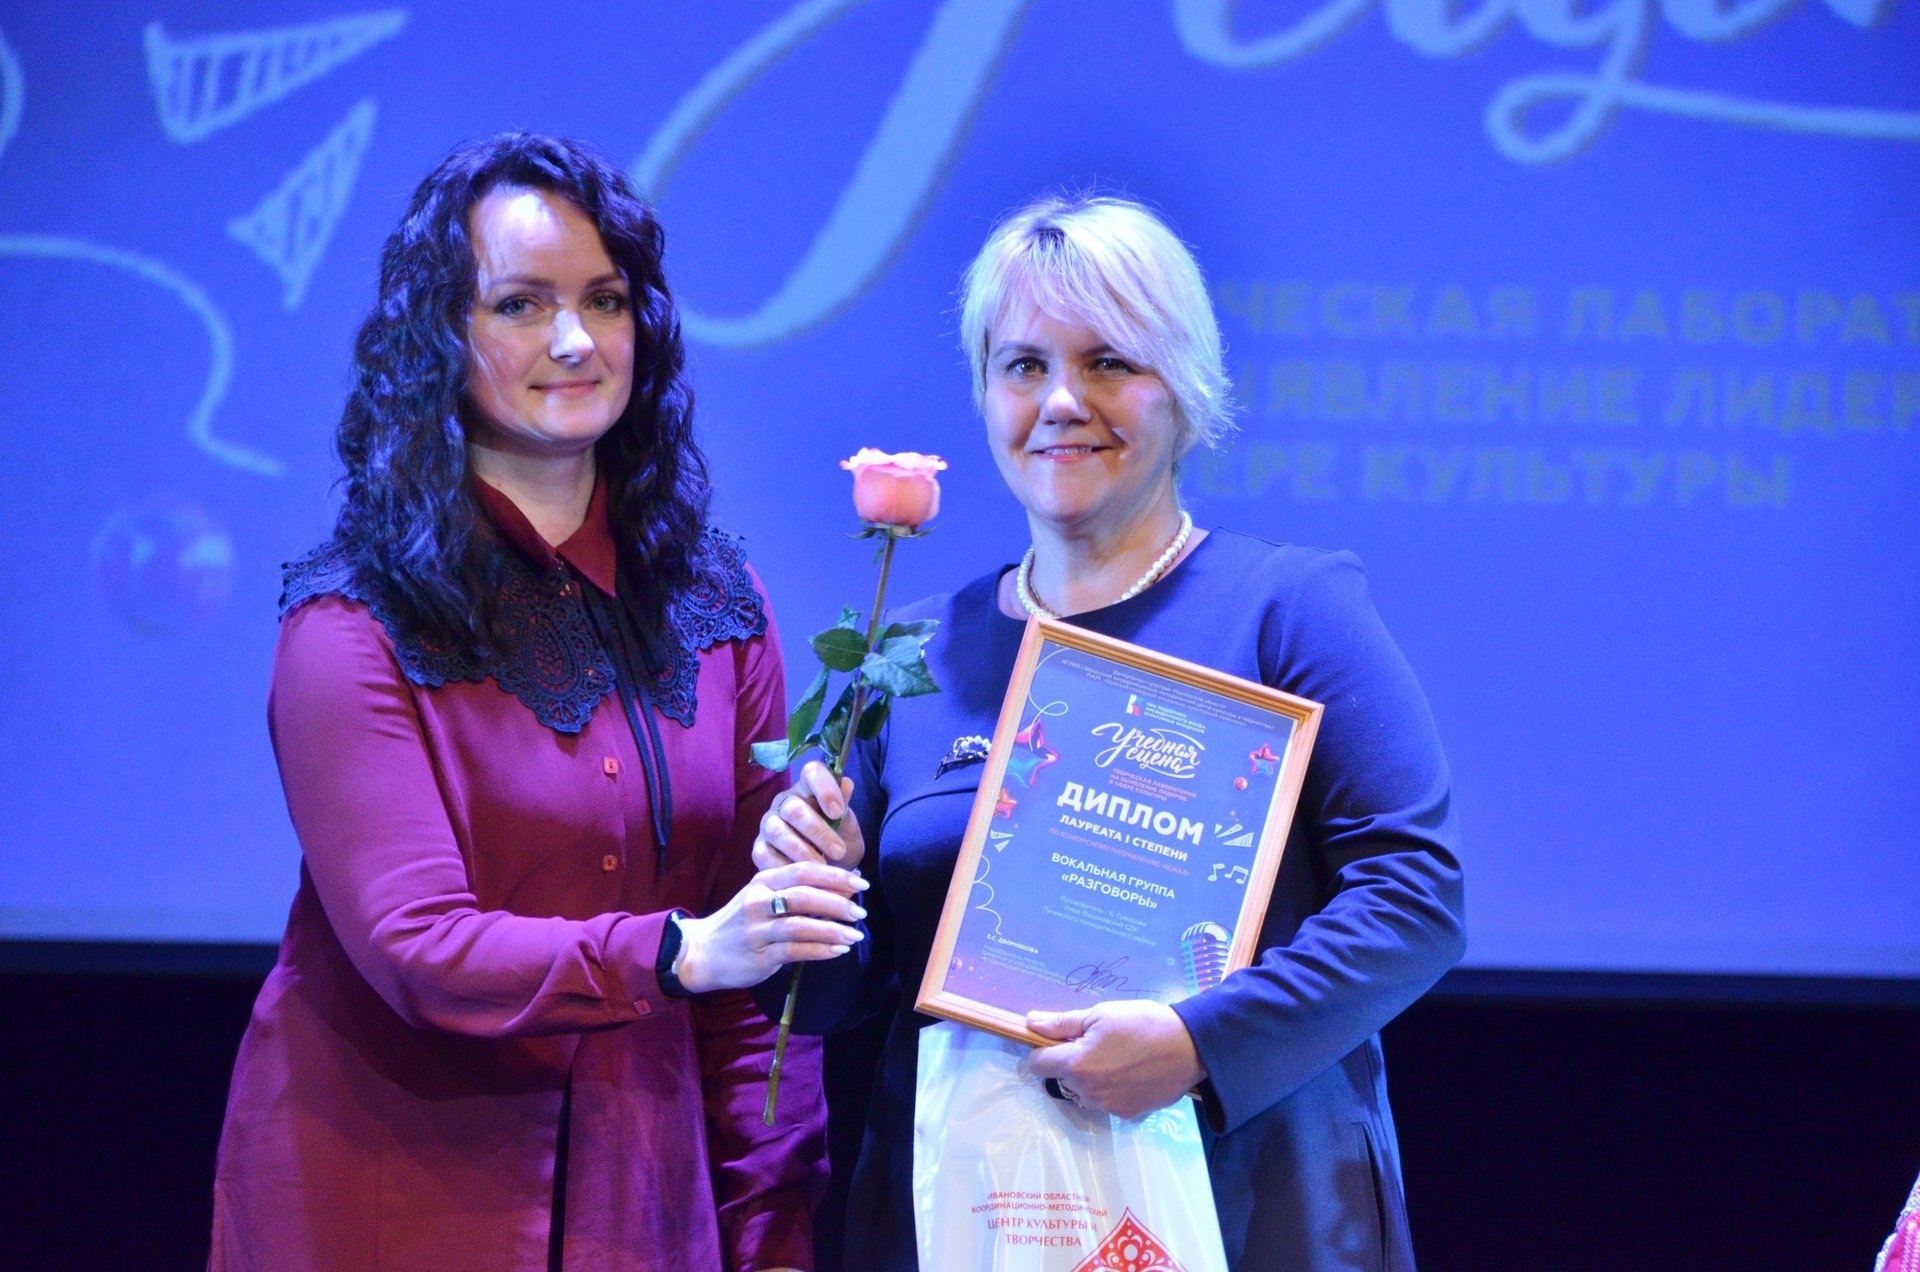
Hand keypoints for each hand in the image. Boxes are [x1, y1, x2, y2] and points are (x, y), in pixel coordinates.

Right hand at [673, 861, 869, 993]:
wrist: (703, 951)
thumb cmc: (743, 922)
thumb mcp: (765, 897)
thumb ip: (799, 889)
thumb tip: (848, 882)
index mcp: (763, 880)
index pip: (804, 871)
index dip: (836, 876)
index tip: (862, 883)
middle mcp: (758, 901)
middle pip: (805, 896)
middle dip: (838, 903)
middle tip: (860, 912)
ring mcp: (757, 929)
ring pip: (801, 926)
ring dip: (832, 930)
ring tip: (854, 935)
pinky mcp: (758, 955)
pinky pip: (795, 951)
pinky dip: (820, 950)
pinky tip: (838, 951)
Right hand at [752, 760, 865, 871]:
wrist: (827, 873)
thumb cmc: (838, 842)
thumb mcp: (847, 827)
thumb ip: (845, 809)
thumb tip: (846, 784)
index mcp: (808, 789)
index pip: (812, 773)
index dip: (824, 789)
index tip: (838, 812)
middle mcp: (784, 803)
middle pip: (794, 808)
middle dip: (818, 831)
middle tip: (838, 851)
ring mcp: (768, 825)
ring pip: (778, 831)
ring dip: (802, 851)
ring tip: (823, 867)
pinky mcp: (759, 849)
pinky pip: (766, 856)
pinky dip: (785, 867)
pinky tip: (802, 877)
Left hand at [1025, 1000, 1206, 1119]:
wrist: (1190, 1048)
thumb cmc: (1143, 1024)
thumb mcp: (1100, 1015)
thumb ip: (1061, 1023)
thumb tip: (1030, 1023)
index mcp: (1076, 1065)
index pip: (1037, 1064)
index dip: (1043, 1050)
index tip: (1059, 1040)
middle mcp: (1087, 1092)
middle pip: (1061, 1078)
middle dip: (1070, 1062)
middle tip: (1097, 1044)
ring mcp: (1107, 1107)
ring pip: (1083, 1092)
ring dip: (1090, 1078)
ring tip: (1117, 1058)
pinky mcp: (1127, 1115)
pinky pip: (1105, 1102)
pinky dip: (1110, 1089)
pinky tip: (1131, 1073)